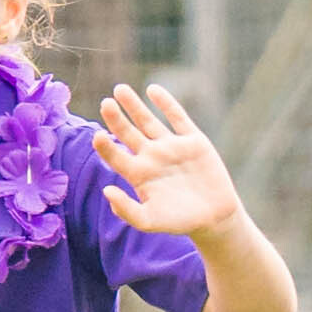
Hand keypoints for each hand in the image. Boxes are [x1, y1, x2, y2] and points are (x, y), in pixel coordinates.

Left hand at [89, 82, 242, 235]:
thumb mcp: (150, 221)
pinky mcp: (193, 141)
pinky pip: (177, 117)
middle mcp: (151, 157)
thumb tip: (106, 191)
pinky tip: (152, 90)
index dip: (105, 146)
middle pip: (128, 133)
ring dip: (134, 105)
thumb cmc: (179, 222)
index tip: (97, 136)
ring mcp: (171, 147)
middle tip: (105, 104)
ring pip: (148, 121)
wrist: (214, 218)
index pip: (115, 155)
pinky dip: (166, 103)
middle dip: (116, 118)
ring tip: (120, 89)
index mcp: (138, 174)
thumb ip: (127, 210)